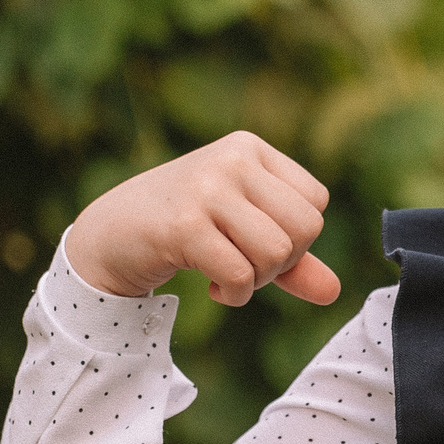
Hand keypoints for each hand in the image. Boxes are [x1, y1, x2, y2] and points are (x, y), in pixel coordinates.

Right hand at [63, 131, 339, 306]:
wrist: (109, 235)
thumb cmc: (184, 228)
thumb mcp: (242, 232)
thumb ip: (292, 259)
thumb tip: (333, 292)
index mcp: (250, 148)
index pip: (315, 201)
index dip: (299, 238)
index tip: (260, 245)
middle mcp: (231, 160)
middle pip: (305, 228)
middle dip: (283, 263)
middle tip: (248, 267)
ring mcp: (206, 189)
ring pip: (277, 252)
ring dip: (258, 281)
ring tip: (230, 277)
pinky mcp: (183, 225)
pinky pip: (240, 274)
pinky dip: (236, 295)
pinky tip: (213, 288)